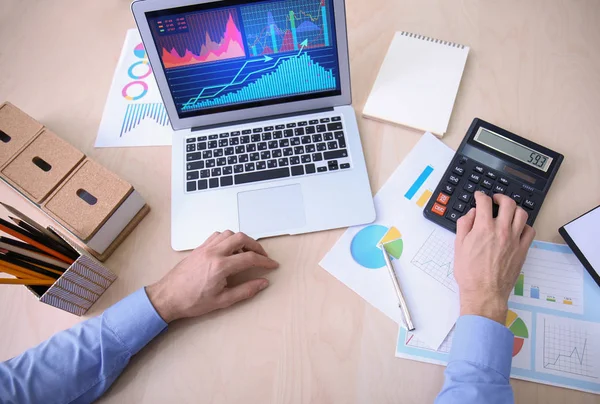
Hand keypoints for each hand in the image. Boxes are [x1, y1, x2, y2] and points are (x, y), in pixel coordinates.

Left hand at [146, 231, 278, 322]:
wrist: (167, 297)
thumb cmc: (192, 301)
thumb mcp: (222, 301)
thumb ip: (246, 291)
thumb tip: (263, 283)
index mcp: (220, 266)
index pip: (250, 258)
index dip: (265, 261)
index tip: (272, 265)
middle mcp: (213, 252)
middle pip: (241, 238)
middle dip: (256, 245)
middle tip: (262, 256)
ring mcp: (205, 248)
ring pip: (229, 234)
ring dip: (241, 240)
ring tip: (246, 252)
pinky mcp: (199, 248)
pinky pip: (217, 236)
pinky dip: (227, 238)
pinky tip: (229, 249)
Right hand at [454, 192, 534, 323]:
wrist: (484, 292)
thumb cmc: (469, 273)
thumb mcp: (458, 246)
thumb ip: (464, 225)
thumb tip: (471, 214)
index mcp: (483, 228)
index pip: (484, 202)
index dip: (480, 196)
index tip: (479, 196)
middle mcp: (501, 230)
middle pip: (507, 203)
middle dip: (500, 197)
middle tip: (495, 199)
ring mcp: (514, 239)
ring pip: (521, 214)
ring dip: (514, 208)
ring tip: (508, 210)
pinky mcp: (522, 250)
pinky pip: (530, 231)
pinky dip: (524, 225)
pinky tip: (517, 227)